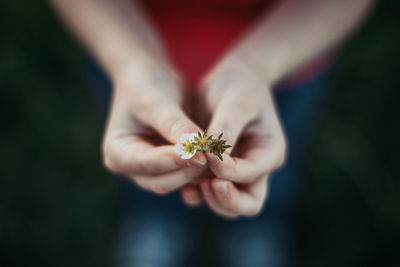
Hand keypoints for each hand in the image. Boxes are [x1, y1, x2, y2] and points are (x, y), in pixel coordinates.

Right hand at [102, 63, 206, 194]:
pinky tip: (216, 161)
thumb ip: (175, 126)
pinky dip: (198, 171)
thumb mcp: (158, 102)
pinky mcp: (166, 169)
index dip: (175, 159)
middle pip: (160, 182)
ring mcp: (147, 171)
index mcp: (117, 153)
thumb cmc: (148, 86)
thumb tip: (196, 149)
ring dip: (195, 174)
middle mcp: (130, 168)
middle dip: (187, 171)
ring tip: (217, 159)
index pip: (148, 164)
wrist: (151, 79)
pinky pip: (184, 177)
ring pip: (175, 182)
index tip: (201, 152)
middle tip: (213, 157)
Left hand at [181, 59, 286, 217]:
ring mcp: (238, 173)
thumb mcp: (236, 103)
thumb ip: (225, 132)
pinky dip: (198, 195)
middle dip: (226, 200)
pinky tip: (184, 187)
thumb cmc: (239, 87)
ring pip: (229, 206)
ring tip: (190, 186)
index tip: (206, 155)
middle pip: (249, 204)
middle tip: (206, 184)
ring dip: (210, 200)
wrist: (231, 79)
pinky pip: (210, 194)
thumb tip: (212, 159)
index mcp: (269, 152)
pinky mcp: (218, 171)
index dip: (227, 170)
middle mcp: (256, 168)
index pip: (251, 174)